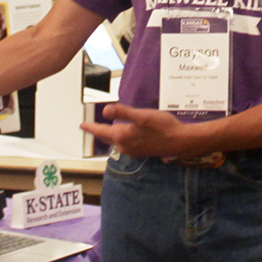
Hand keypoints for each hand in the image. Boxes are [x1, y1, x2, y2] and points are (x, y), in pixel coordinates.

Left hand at [80, 104, 200, 158]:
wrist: (180, 141)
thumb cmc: (162, 127)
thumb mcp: (142, 116)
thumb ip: (123, 113)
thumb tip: (105, 111)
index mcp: (123, 137)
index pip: (102, 132)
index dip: (91, 127)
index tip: (81, 125)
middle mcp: (126, 146)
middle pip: (107, 138)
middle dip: (98, 132)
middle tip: (89, 128)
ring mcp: (134, 150)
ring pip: (116, 142)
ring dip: (109, 136)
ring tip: (104, 130)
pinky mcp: (142, 150)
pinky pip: (125, 144)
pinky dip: (120, 138)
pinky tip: (124, 135)